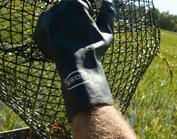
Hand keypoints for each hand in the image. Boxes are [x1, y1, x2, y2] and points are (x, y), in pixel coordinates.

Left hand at [34, 0, 115, 119]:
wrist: (76, 66)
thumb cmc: (93, 49)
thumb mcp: (105, 31)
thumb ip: (107, 14)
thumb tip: (109, 1)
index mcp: (76, 3)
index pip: (83, 4)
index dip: (87, 16)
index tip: (88, 28)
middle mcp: (59, 6)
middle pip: (68, 10)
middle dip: (75, 20)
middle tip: (81, 36)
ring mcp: (47, 17)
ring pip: (58, 19)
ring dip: (64, 27)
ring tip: (72, 42)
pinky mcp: (39, 29)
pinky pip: (47, 29)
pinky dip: (54, 36)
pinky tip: (63, 47)